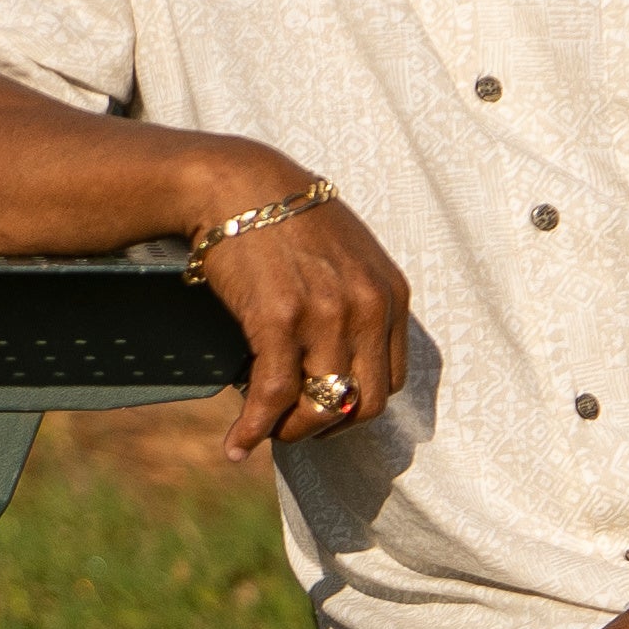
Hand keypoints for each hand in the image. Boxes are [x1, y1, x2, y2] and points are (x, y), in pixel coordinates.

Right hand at [192, 169, 413, 458]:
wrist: (238, 185)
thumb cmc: (286, 219)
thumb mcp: (347, 255)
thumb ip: (358, 303)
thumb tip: (341, 361)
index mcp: (391, 294)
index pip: (392, 380)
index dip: (357, 407)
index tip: (327, 411)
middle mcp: (368, 307)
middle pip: (364, 403)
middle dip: (329, 427)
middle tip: (297, 428)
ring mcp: (326, 315)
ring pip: (321, 407)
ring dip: (292, 432)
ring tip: (267, 433)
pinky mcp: (279, 319)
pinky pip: (273, 396)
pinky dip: (254, 428)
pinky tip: (236, 444)